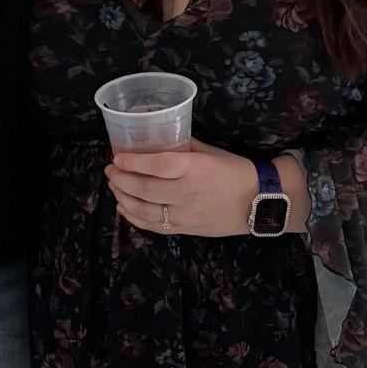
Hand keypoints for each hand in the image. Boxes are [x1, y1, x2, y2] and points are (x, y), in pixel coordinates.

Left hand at [106, 139, 264, 238]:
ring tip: (114, 187)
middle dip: (121, 180)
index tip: (117, 158)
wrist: (257, 202)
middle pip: (145, 188)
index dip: (134, 162)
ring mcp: (184, 214)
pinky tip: (124, 208)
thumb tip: (157, 139)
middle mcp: (187, 192)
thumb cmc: (234, 171)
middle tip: (110, 171)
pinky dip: (134, 217)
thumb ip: (183, 146)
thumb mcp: (210, 152)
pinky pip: (153, 226)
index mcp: (194, 168)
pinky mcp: (184, 228)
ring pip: (145, 209)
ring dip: (123, 198)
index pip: (158, 165)